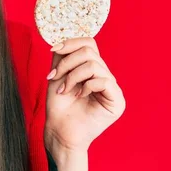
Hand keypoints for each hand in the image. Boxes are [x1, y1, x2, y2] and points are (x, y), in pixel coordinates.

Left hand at [44, 37, 125, 155]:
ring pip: (93, 65)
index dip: (70, 43)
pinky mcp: (117, 101)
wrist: (60, 130)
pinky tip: (78, 96)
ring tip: (65, 90)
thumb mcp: (57, 75)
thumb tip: (63, 40)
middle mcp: (104, 75)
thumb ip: (62, 56)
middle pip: (89, 51)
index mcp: (92, 69)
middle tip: (55, 77)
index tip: (53, 50)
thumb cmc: (58, 106)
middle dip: (67, 62)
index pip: (89, 44)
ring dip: (72, 76)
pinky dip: (86, 86)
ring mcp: (112, 88)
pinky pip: (103, 81)